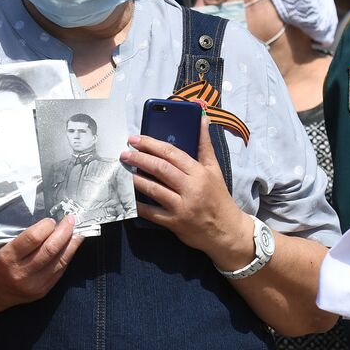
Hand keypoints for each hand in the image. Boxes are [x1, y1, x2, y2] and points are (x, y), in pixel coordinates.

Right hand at [0, 216, 83, 312]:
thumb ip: (19, 237)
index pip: (33, 238)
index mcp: (6, 258)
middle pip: (50, 249)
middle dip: (64, 232)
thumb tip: (46, 223)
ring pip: (59, 262)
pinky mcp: (41, 292)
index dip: (46, 226)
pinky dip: (67, 258)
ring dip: (71, 245)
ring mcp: (33, 285)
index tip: (51, 219)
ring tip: (77, 232)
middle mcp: (21, 273)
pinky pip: (59, 272)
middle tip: (70, 220)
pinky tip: (70, 248)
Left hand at [122, 117, 251, 264]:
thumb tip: (201, 118)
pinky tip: (128, 197)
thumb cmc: (218, 197)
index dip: (152, 144)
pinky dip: (138, 205)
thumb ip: (205, 145)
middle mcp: (191, 188)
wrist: (226, 231)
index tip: (136, 139)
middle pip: (161, 169)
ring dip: (136, 179)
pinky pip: (151, 213)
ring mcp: (182, 207)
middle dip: (140, 159)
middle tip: (124, 153)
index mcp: (199, 173)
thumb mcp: (214, 170)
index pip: (173, 154)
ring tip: (123, 171)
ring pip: (154, 190)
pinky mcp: (174, 224)